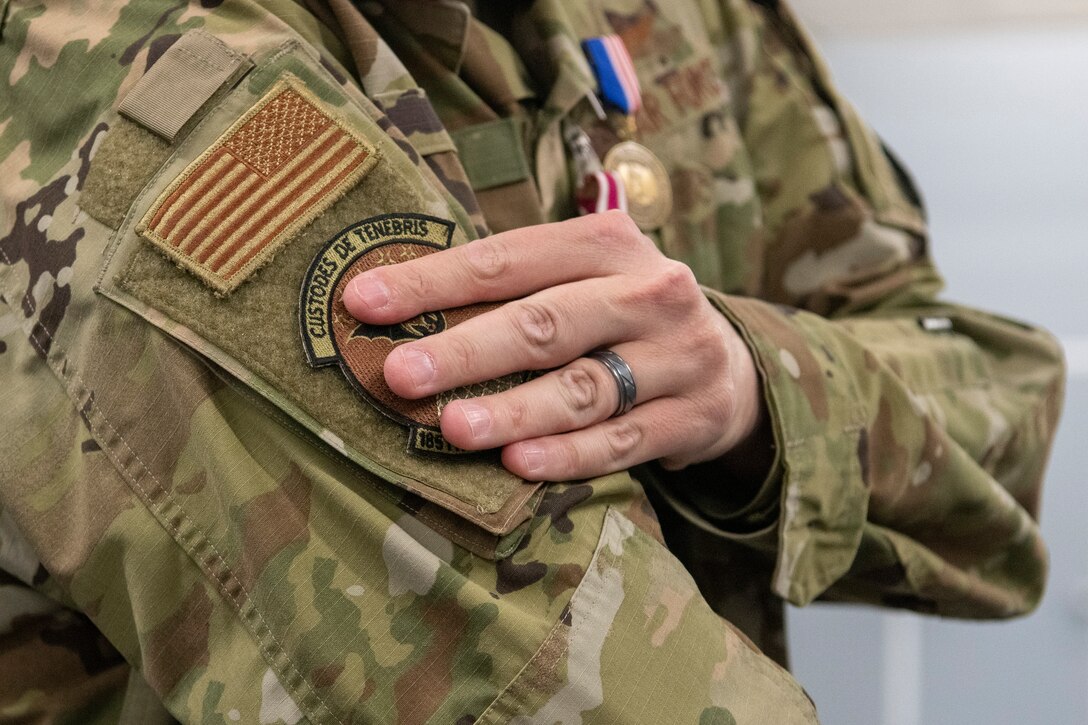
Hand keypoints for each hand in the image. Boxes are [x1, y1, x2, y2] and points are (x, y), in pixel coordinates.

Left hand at [342, 211, 764, 481]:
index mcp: (607, 241)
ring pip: (585, 388)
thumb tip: (391, 313)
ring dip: (516, 411)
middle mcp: (649, 290)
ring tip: (455, 428)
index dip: (433, 281)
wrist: (724, 361)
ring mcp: (679, 354)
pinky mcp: (694, 415)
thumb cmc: (618, 314)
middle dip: (468, 350)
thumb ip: (511, 290)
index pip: (507, 260)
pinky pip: (623, 441)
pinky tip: (520, 466)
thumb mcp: (581, 277)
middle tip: (400, 375)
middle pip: (548, 323)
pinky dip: (569, 456)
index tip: (363, 303)